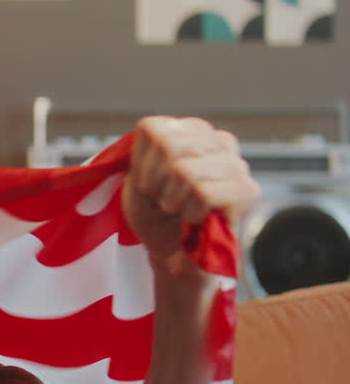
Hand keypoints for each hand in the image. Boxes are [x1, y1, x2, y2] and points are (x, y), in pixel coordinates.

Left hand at [123, 116, 259, 275]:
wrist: (173, 254)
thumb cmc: (154, 215)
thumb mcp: (135, 183)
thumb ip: (142, 155)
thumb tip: (163, 142)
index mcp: (190, 131)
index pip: (152, 130)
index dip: (140, 164)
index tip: (146, 185)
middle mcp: (218, 141)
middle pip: (167, 146)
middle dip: (154, 183)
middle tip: (163, 200)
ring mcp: (236, 164)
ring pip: (184, 170)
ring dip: (171, 200)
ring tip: (180, 209)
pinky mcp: (248, 190)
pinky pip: (202, 193)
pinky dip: (189, 212)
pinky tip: (196, 218)